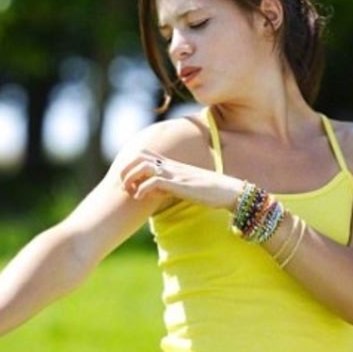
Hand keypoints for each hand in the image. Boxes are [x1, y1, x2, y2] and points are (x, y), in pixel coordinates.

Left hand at [119, 149, 243, 210]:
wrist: (229, 191)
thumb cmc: (209, 190)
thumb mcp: (184, 185)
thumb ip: (167, 185)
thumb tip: (152, 191)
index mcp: (172, 164)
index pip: (145, 153)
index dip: (131, 163)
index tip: (128, 178)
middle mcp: (172, 165)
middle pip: (139, 156)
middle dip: (126, 169)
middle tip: (123, 185)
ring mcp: (175, 173)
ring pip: (143, 166)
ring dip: (131, 178)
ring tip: (130, 191)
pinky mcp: (179, 184)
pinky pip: (154, 182)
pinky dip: (143, 189)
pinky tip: (142, 198)